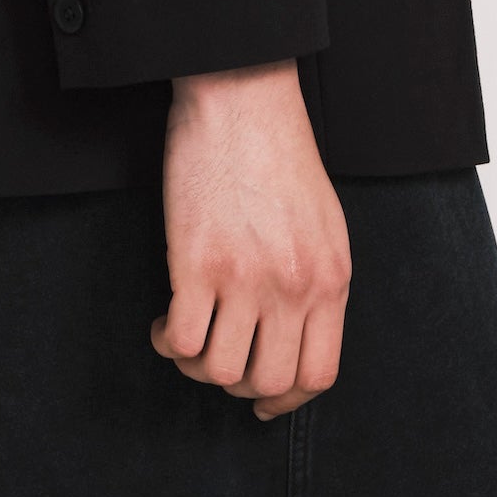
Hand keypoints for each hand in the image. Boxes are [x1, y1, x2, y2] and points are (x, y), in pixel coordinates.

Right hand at [149, 58, 350, 419]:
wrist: (242, 96)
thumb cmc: (278, 151)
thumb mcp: (323, 222)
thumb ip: (316, 280)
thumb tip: (295, 332)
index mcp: (331, 278)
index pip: (318, 375)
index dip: (285, 399)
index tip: (261, 400)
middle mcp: (294, 287)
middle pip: (268, 381)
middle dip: (238, 384)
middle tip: (217, 357)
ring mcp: (246, 278)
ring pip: (221, 371)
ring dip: (197, 366)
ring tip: (187, 335)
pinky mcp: (198, 263)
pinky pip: (182, 341)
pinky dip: (168, 343)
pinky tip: (165, 321)